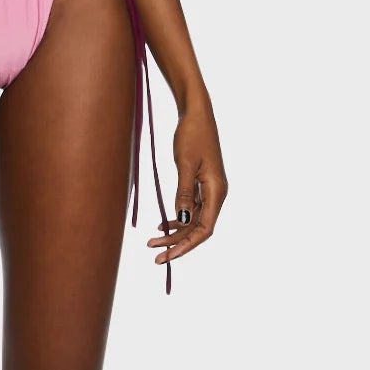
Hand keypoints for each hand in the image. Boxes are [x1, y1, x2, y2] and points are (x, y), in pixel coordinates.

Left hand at [147, 101, 227, 270]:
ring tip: (152, 242)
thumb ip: (183, 193)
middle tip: (155, 256)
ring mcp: (208, 189)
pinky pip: (189, 208)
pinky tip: (161, 225)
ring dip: (174, 232)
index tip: (167, 255)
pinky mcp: (200, 184)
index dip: (186, 245)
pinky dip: (176, 218)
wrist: (195, 113)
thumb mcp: (185, 164)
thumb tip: (180, 221)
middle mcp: (216, 193)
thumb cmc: (192, 134)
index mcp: (217, 191)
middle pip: (198, 228)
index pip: (204, 229)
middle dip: (177, 243)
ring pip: (192, 220)